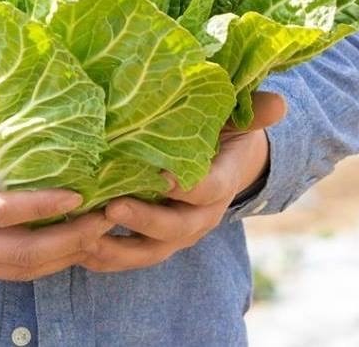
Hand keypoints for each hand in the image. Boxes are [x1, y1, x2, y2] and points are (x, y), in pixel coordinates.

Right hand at [0, 102, 114, 280]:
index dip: (39, 207)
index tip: (77, 194)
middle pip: (16, 255)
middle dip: (66, 242)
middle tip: (105, 218)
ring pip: (14, 271)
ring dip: (59, 257)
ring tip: (97, 232)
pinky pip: (3, 269)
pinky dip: (39, 262)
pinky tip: (64, 243)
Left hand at [78, 91, 286, 273]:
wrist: (227, 163)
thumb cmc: (226, 131)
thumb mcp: (239, 117)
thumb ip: (253, 109)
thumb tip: (280, 103)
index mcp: (222, 181)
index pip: (209, 189)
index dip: (187, 186)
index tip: (161, 174)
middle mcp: (202, 214)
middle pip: (177, 227)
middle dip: (145, 220)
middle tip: (113, 206)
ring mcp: (180, 231)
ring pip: (152, 250)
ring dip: (119, 248)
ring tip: (86, 237)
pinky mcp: (158, 239)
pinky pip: (133, 255)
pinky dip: (106, 256)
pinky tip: (78, 249)